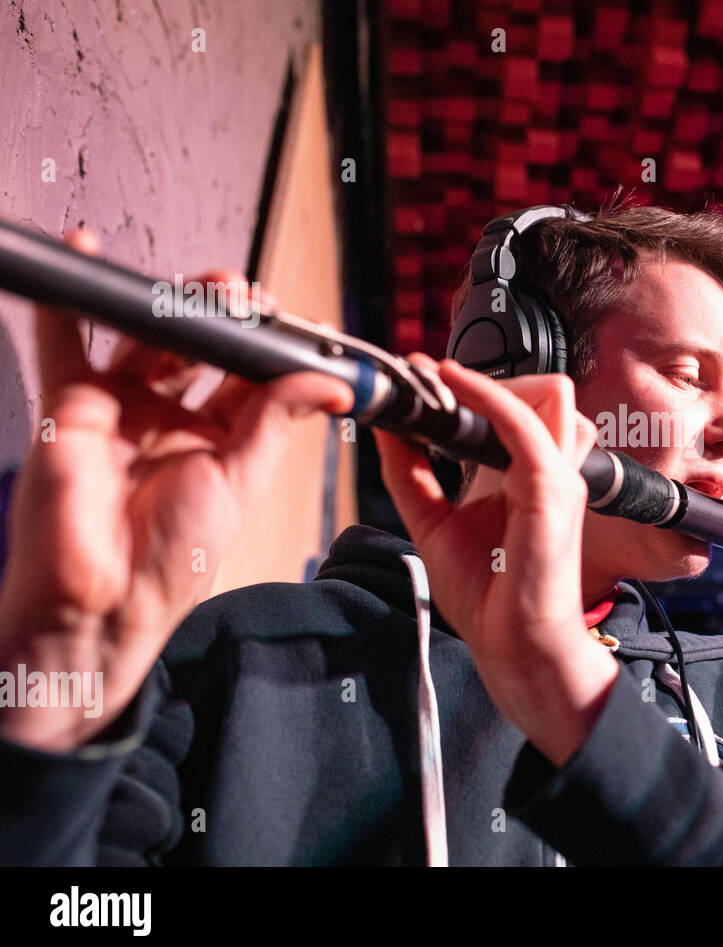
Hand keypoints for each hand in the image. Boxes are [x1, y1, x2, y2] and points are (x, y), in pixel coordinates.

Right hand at [0, 229, 353, 750]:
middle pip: (202, 348)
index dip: (274, 347)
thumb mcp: (240, 479)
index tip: (304, 324)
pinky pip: (66, 341)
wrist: (100, 597)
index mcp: (221, 442)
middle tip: (248, 299)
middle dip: (227, 315)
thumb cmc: (172, 556)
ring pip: (149, 337)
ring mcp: (122, 409)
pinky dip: (71, 299)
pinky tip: (87, 254)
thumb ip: (277, 420)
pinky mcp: (72, 405)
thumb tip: (336, 383)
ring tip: (203, 287)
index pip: (252, 378)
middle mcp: (172, 421)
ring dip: (175, 302)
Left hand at [374, 356, 616, 764]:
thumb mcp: (436, 523)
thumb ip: (414, 474)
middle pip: (545, 388)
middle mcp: (550, 470)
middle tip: (433, 382)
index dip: (476, 384)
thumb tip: (389, 430)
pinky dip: (487, 396)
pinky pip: (526, 423)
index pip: (522, 405)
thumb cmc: (490, 596)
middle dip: (492, 377)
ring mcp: (557, 477)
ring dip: (497, 383)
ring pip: (551, 391)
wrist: (515, 647)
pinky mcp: (551, 490)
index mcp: (528, 475)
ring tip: (445, 388)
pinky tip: (450, 386)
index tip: (422, 372)